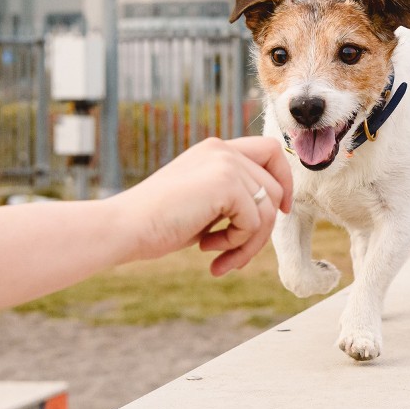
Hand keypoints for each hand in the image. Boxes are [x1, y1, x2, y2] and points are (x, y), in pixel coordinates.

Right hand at [107, 137, 292, 274]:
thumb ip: (235, 198)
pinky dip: (235, 244)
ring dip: (248, 244)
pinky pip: (254, 223)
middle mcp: (223, 150)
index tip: (282, 210)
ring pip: (268, 210)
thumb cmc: (159, 223)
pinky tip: (205, 248)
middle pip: (274, 188)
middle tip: (236, 255)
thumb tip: (274, 211)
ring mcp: (225, 163)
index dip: (284, 181)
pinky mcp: (226, 183)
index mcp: (216, 150)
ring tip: (219, 258)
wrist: (125, 227)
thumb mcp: (204, 203)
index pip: (270, 152)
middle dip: (263, 229)